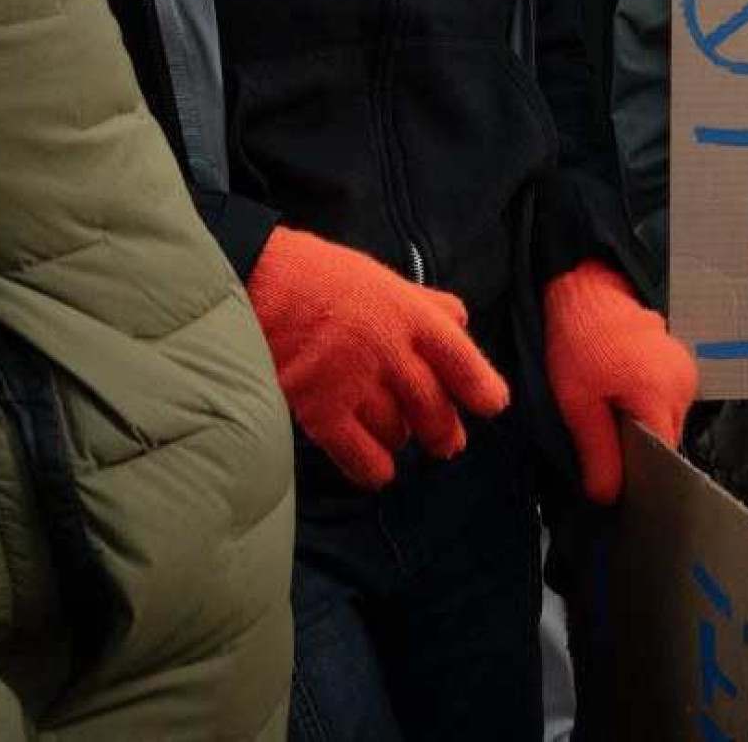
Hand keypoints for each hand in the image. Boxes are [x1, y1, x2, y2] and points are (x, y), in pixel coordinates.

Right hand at [246, 227, 510, 488]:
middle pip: (434, 407)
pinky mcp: (320, 409)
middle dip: (444, 432)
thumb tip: (461, 319)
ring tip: (398, 437)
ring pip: (397, 431)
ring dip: (401, 438)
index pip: (464, 362)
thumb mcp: (384, 279)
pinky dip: (373, 468)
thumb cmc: (320, 277)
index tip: (492, 406)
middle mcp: (392, 353)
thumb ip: (426, 303)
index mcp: (413, 317)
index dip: (482, 390)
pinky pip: (359, 454)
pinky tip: (378, 470)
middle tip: (447, 444)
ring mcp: (356, 383)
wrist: (255, 281)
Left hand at [543, 261, 699, 503]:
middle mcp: (684, 385)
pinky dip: (651, 404)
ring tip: (613, 410)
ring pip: (670, 420)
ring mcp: (688, 372)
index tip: (614, 472)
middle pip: (668, 439)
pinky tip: (625, 393)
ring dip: (646, 424)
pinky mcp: (684, 363)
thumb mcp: (577, 403)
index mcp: (660, 395)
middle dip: (640, 446)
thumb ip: (597, 450)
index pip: (663, 455)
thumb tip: (608, 496)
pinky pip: (671, 400)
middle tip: (605, 437)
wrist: (590, 293)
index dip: (639, 470)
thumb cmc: (579, 346)